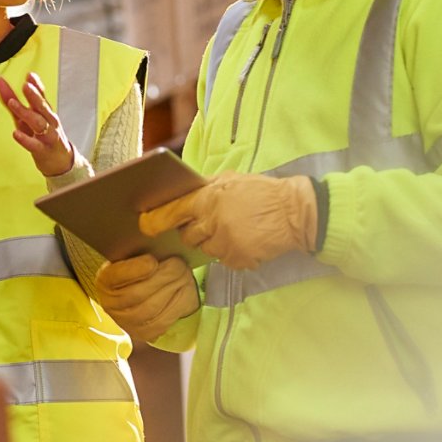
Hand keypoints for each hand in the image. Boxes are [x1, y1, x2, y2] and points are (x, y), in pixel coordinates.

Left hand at [0, 72, 74, 177]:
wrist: (60, 161)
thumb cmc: (42, 136)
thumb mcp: (25, 116)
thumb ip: (12, 99)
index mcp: (44, 111)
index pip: (42, 95)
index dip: (37, 85)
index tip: (30, 75)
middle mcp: (48, 121)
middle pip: (42, 107)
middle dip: (34, 96)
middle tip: (26, 86)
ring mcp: (47, 136)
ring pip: (39, 123)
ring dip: (26, 113)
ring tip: (13, 103)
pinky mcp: (43, 150)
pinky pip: (34, 145)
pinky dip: (25, 139)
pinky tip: (15, 133)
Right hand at [94, 255, 198, 341]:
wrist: (136, 296)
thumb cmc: (136, 270)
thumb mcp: (130, 257)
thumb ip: (138, 253)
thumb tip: (156, 245)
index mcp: (104, 281)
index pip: (116, 276)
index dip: (135, 269)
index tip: (152, 260)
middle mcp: (110, 305)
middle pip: (137, 294)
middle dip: (162, 278)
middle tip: (179, 264)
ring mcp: (127, 323)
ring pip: (152, 309)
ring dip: (172, 290)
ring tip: (184, 274)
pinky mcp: (144, 334)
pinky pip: (163, 322)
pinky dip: (177, 305)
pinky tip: (184, 290)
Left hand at [140, 172, 316, 270]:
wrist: (296, 212)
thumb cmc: (262, 193)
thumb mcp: (230, 180)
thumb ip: (205, 188)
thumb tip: (181, 194)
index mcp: (207, 198)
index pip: (171, 211)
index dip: (156, 220)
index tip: (146, 225)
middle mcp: (212, 221)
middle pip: (188, 236)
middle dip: (195, 232)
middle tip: (212, 223)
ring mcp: (225, 243)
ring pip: (206, 249)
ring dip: (215, 243)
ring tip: (235, 230)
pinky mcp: (238, 259)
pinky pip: (225, 261)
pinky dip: (232, 254)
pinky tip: (246, 241)